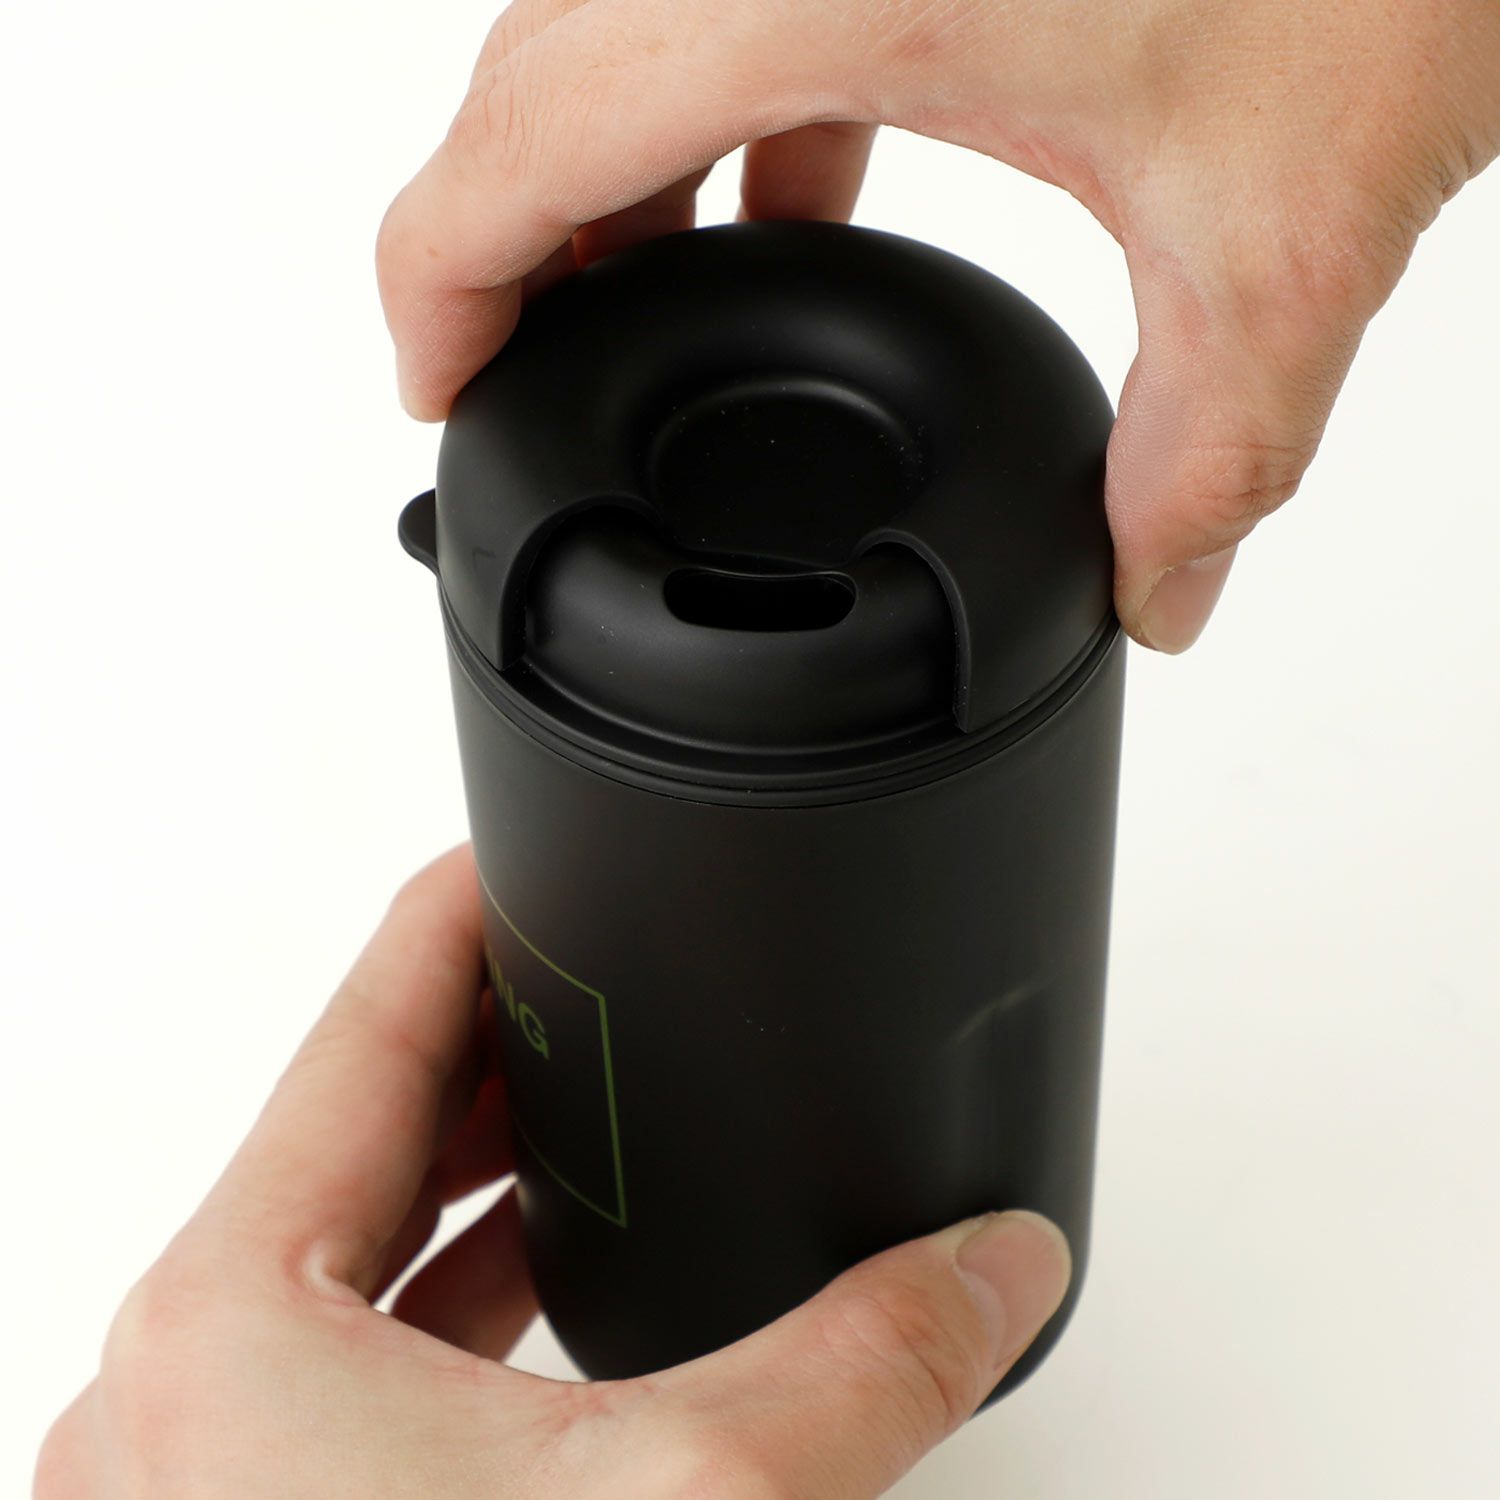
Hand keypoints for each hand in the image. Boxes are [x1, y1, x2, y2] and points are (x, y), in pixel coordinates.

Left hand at [35, 847, 1070, 1499]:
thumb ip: (862, 1366)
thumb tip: (993, 1261)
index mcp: (231, 1329)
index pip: (361, 1032)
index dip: (454, 919)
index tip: (505, 847)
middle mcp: (176, 1398)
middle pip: (346, 1133)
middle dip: (477, 1050)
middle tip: (568, 974)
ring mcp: (188, 1486)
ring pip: (336, 1256)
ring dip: (456, 1183)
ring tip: (564, 1117)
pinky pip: (336, 1364)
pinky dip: (439, 1308)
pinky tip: (531, 1311)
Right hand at [376, 0, 1499, 652]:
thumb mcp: (1286, 228)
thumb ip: (1207, 456)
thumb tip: (1153, 596)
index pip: (524, 130)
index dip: (440, 275)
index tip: (439, 391)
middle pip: (541, 72)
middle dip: (515, 240)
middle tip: (535, 379)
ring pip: (620, 21)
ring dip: (613, 175)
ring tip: (650, 318)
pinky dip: (722, 109)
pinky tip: (796, 202)